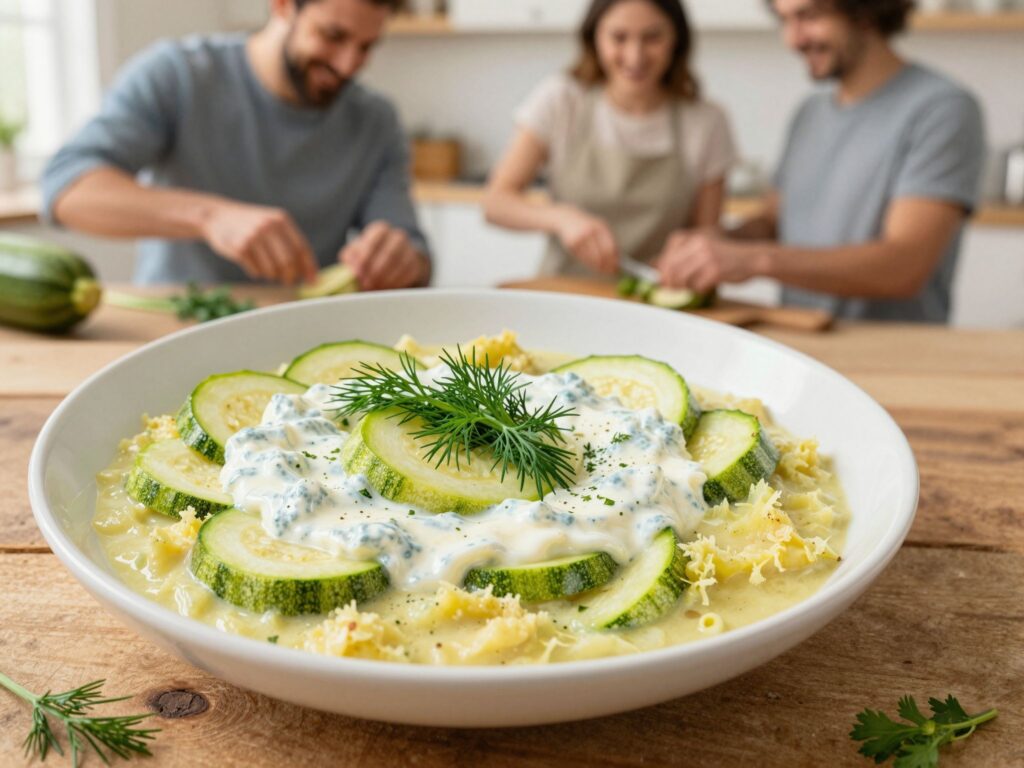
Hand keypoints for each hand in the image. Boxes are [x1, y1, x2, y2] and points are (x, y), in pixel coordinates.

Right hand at [201, 201, 316, 284]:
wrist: (217, 216)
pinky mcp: (239, 247)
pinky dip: (257, 273)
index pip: (302, 248)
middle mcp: (268, 226)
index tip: (313, 281)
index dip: (309, 267)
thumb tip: (309, 274)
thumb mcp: (272, 224)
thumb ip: (290, 243)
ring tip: (266, 268)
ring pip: (272, 270)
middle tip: (288, 281)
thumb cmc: (251, 225)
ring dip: (272, 275)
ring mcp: (253, 236)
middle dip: (290, 276)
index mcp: (281, 219)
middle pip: (288, 262)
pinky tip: (252, 264)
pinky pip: (256, 272)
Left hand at [339, 221, 428, 290]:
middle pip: (389, 253)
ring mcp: (410, 249)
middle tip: (365, 284)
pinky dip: (396, 283)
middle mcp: (397, 237)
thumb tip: (348, 263)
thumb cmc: (373, 254)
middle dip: (376, 271)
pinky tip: (386, 289)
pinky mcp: (417, 264)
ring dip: (386, 279)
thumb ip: (351, 255)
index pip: (373, 240)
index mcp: (381, 230)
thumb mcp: (358, 250)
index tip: (357, 272)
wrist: (398, 256)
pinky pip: (409, 274)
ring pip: (400, 264)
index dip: (365, 257)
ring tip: (374, 289)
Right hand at [553, 207, 617, 273]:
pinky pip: (583, 258)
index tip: (617, 267)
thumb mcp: (600, 228)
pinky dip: (589, 263)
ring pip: (591, 259)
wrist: (567, 219)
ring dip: (598, 266)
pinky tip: (592, 262)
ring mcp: (580, 238)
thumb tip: (618, 259)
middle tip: (610, 272)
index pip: (609, 247)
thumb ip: (610, 241)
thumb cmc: (588, 226)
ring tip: (602, 268)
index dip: (614, 259)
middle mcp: (589, 232)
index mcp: (600, 227)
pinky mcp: (572, 245)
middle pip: (601, 255)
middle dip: (607, 265)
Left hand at [655, 230, 762, 291]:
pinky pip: (697, 286)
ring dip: (684, 288)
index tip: (665, 281)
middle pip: (670, 269)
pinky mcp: (715, 270)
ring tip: (692, 287)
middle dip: (670, 283)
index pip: (666, 256)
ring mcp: (707, 256)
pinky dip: (699, 290)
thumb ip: (679, 253)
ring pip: (681, 279)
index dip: (663, 272)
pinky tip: (705, 286)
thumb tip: (654, 267)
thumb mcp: (701, 245)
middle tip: (674, 289)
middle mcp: (697, 243)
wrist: (753, 257)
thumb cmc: (726, 254)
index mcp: (691, 236)